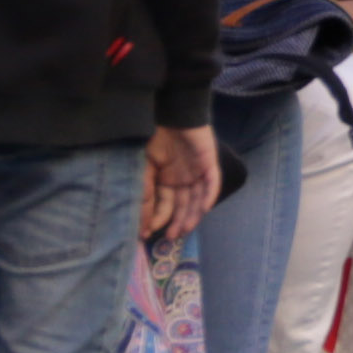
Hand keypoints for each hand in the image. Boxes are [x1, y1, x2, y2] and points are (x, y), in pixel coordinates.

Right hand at [140, 124, 220, 248]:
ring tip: (183, 231)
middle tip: (170, 238)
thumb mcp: (144, 168)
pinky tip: (204, 210)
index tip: (147, 233)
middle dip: (176, 222)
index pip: (163, 205)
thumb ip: (145, 192)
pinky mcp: (209, 164)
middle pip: (182, 206)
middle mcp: (181, 180)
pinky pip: (211, 183)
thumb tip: (140, 219)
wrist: (172, 115)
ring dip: (192, 215)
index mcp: (165, 180)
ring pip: (197, 199)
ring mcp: (196, 173)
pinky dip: (208, 196)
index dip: (156, 218)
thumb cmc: (155, 139)